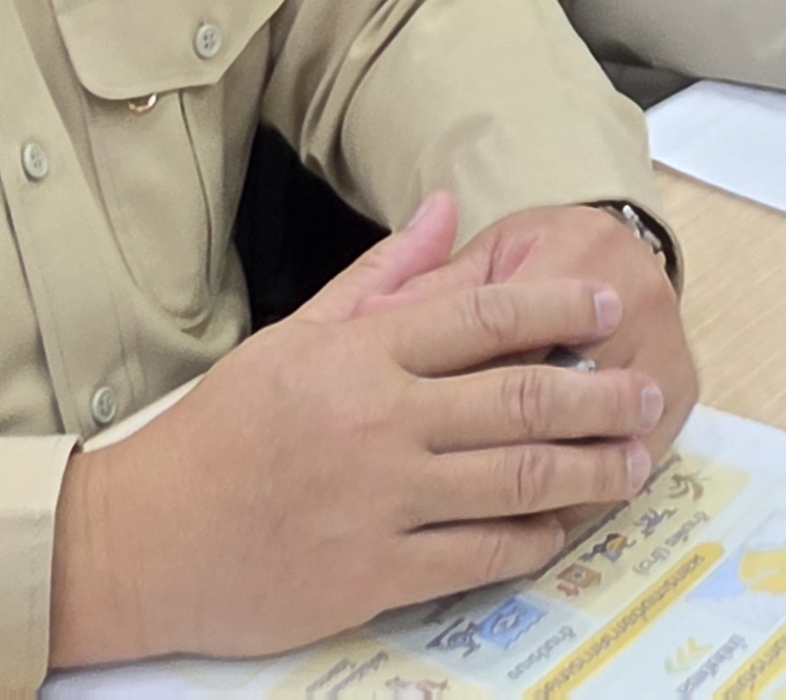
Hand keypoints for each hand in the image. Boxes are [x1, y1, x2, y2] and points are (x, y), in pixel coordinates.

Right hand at [44, 193, 669, 667]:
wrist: (139, 539)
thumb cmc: (218, 433)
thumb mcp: (291, 337)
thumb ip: (378, 278)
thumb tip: (445, 210)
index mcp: (359, 354)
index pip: (482, 317)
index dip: (557, 311)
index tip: (606, 309)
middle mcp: (378, 422)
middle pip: (518, 401)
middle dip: (597, 396)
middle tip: (646, 393)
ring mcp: (378, 501)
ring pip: (511, 481)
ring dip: (585, 471)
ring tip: (632, 462)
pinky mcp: (371, 575)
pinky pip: (474, 555)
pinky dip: (527, 541)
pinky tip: (559, 530)